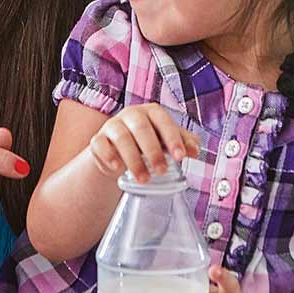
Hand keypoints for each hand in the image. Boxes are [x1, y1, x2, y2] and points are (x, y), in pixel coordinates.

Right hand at [85, 104, 199, 182]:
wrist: (119, 153)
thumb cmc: (148, 144)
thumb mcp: (166, 142)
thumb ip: (183, 143)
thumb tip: (195, 150)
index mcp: (151, 113)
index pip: (163, 121)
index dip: (172, 138)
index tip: (180, 157)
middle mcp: (132, 115)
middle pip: (141, 128)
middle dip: (153, 151)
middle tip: (162, 171)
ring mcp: (112, 126)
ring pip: (121, 137)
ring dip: (133, 160)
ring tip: (143, 179)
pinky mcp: (98, 139)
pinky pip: (100, 144)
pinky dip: (108, 156)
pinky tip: (117, 168)